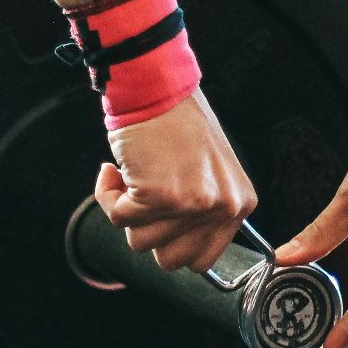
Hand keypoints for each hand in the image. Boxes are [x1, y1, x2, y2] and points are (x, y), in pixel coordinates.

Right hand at [93, 88, 257, 273]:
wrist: (156, 86)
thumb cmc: (176, 123)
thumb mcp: (208, 172)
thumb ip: (201, 211)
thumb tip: (175, 250)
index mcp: (239, 204)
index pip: (202, 260)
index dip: (172, 243)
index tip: (161, 219)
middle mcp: (221, 207)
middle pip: (170, 261)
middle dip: (148, 232)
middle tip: (145, 197)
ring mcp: (192, 204)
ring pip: (140, 241)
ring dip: (127, 210)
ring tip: (135, 174)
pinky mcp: (158, 196)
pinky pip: (117, 217)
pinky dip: (108, 195)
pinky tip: (116, 169)